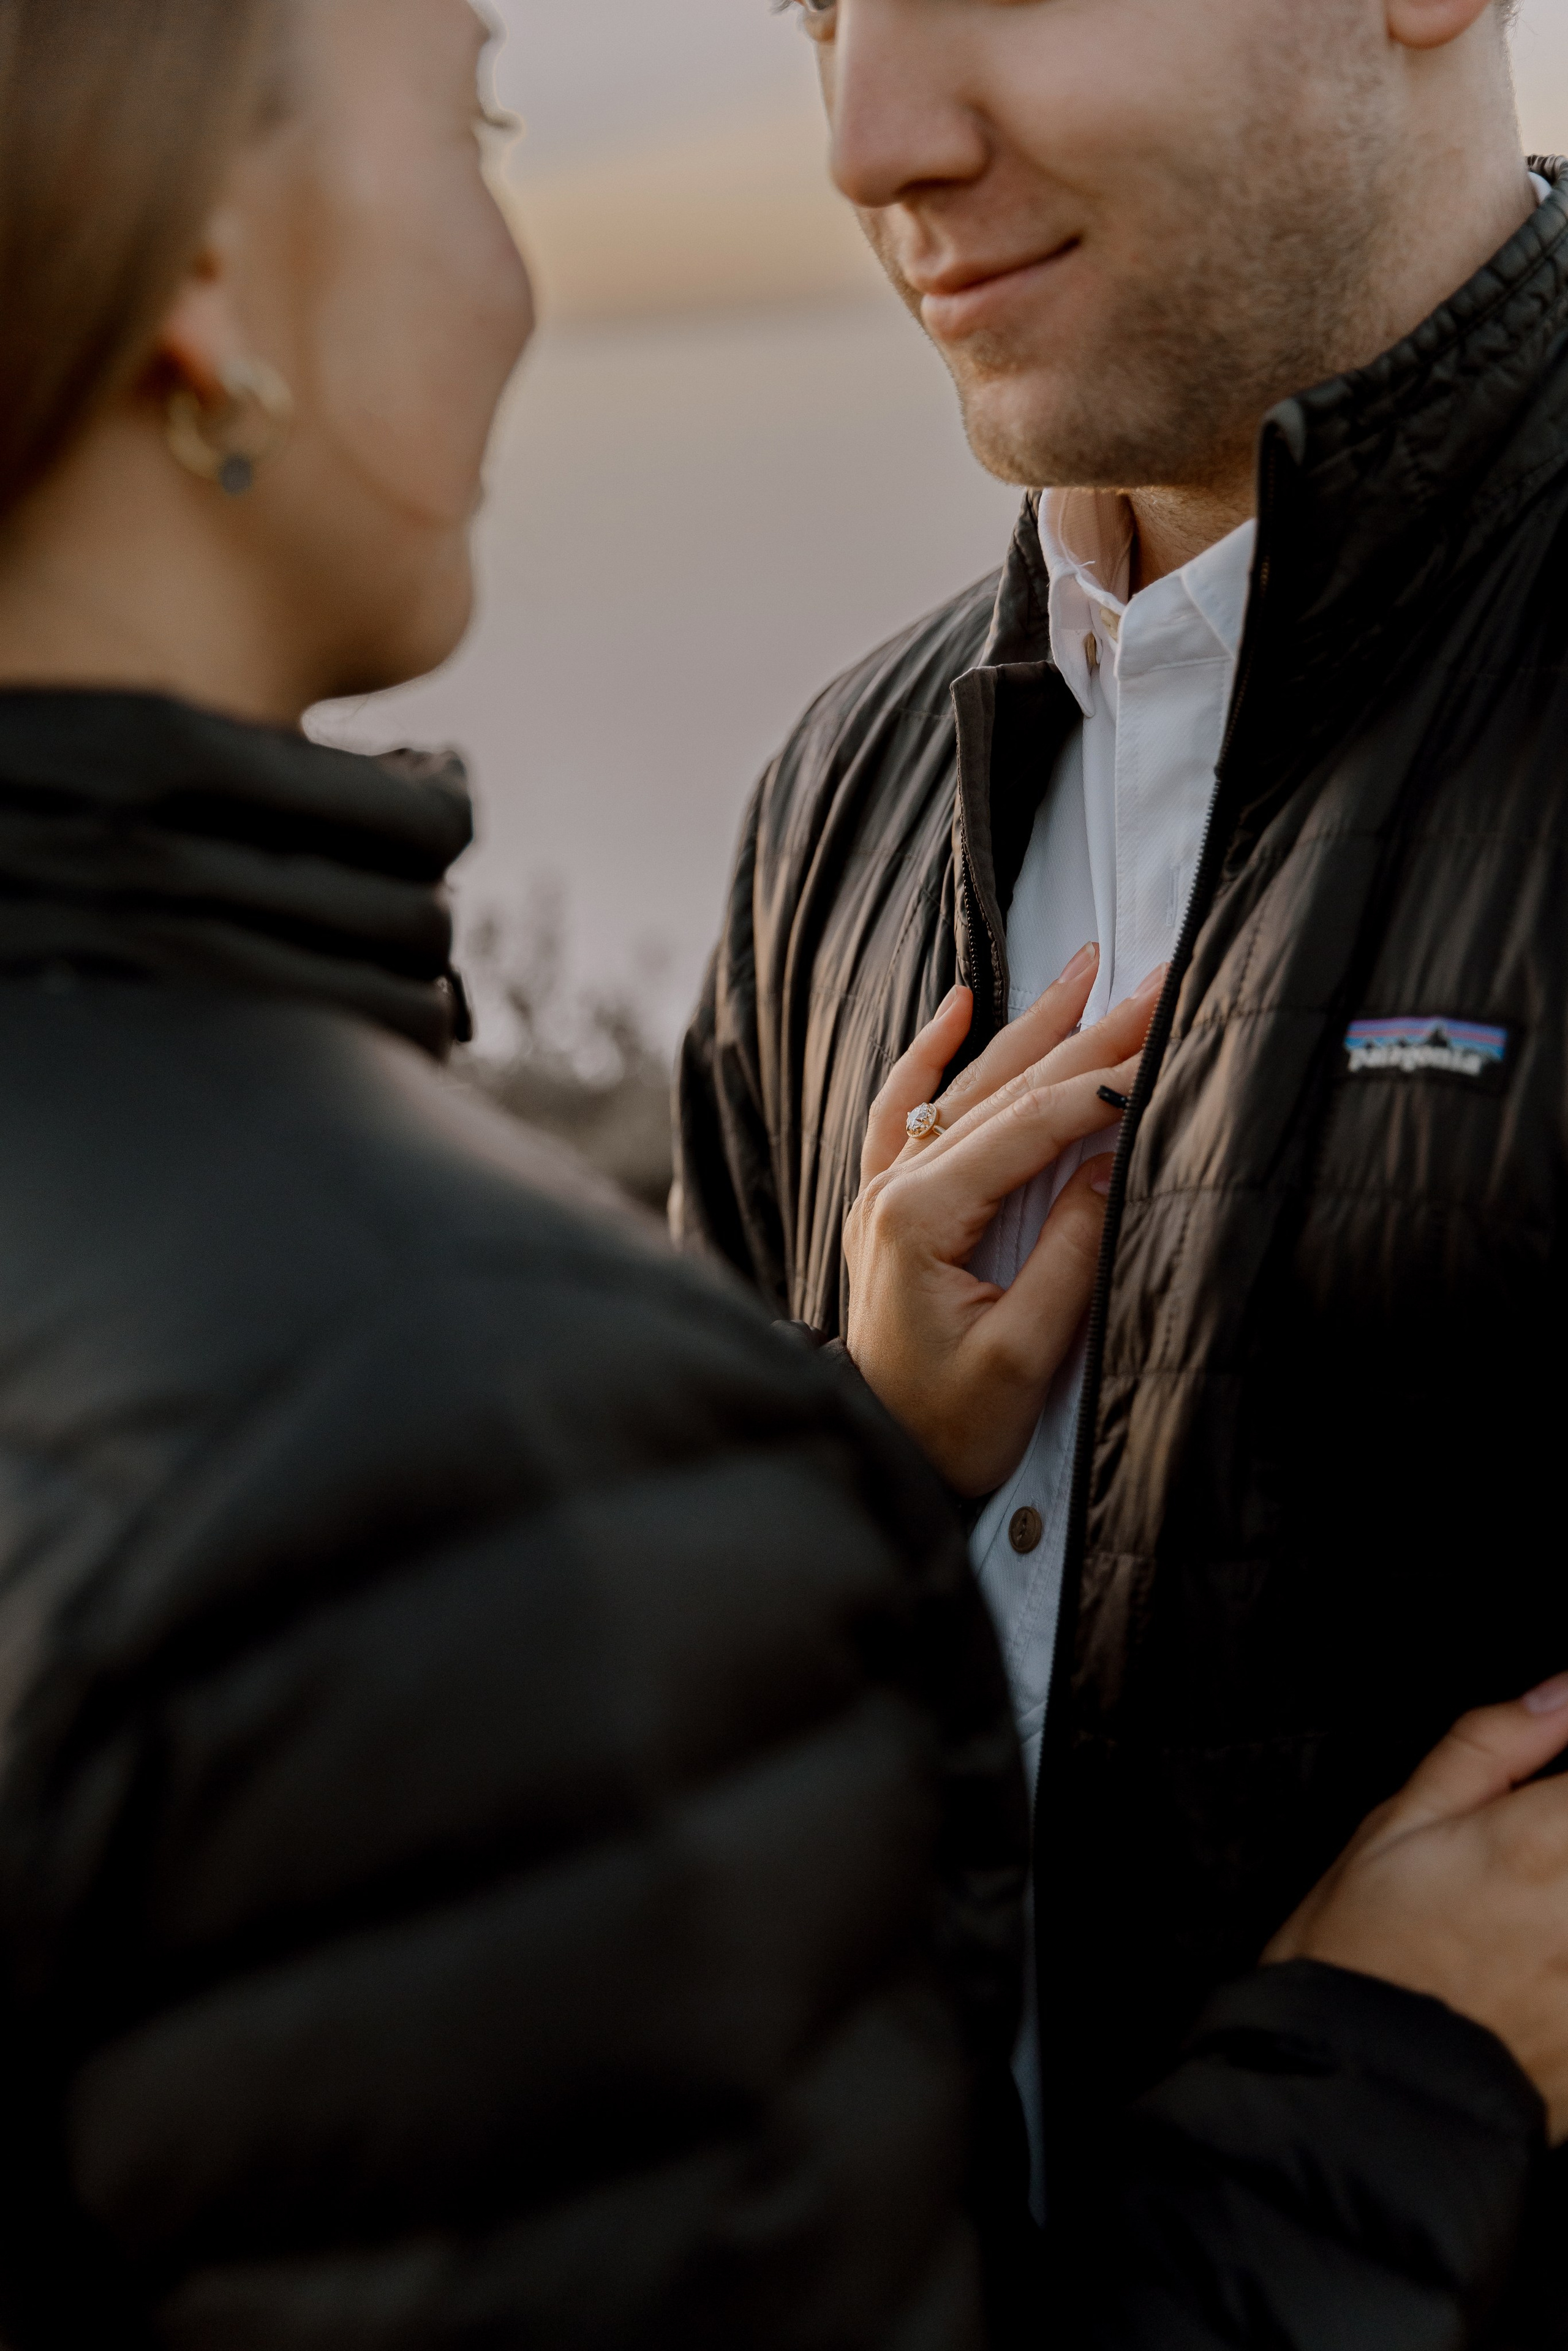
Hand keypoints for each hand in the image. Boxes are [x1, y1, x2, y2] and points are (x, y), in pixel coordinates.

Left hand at [843, 945, 1162, 1496]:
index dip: (1105, 1079)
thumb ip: (1069, 1254)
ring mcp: (883, 1193)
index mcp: (919, 1218)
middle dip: (1086, 1032)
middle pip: (1004, 1092)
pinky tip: (962, 1003)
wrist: (884, 1461)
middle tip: (1157, 981)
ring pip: (964, 1087)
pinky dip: (931, 1053)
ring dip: (1029, 1025)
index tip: (1169, 1035)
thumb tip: (1111, 1164)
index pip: (1031, 1126)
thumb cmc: (951, 1427)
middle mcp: (893, 1190)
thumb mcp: (1024, 1354)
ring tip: (1085, 965)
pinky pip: (903, 1109)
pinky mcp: (887, 1206)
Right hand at [1266, 1676, 1567, 2141]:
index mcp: (1544, 1841)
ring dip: (1560, 1894)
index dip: (1565, 1792)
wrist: (1356, 2092)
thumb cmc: (1362, 1949)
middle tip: (1531, 1849)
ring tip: (1528, 1902)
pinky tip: (1534, 1958)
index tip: (1547, 1803)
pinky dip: (1566, 1957)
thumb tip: (1561, 1690)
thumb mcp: (1398, 1821)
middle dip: (1563, 1834)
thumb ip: (1494, 1744)